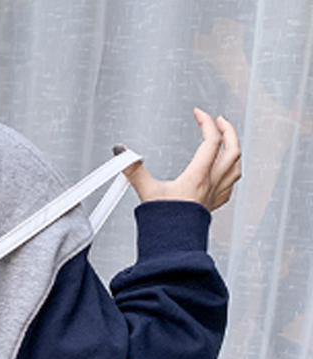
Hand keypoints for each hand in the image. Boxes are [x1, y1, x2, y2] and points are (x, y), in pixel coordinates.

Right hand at [121, 109, 241, 211]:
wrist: (174, 245)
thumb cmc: (165, 222)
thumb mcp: (147, 191)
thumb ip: (134, 170)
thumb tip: (122, 154)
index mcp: (198, 176)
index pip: (211, 140)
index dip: (206, 122)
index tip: (198, 113)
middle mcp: (211, 183)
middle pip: (232, 149)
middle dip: (227, 130)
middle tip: (219, 121)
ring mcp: (215, 194)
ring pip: (236, 165)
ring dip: (233, 149)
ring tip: (226, 141)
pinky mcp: (213, 205)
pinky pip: (230, 183)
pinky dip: (230, 171)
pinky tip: (223, 171)